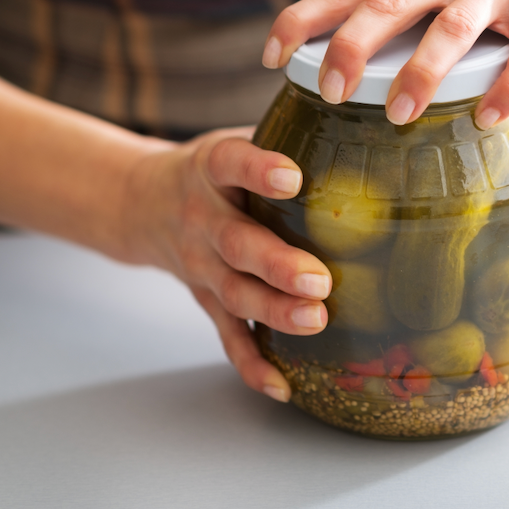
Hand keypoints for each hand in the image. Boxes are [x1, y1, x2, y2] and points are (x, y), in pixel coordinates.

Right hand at [124, 127, 331, 402]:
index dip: (259, 170)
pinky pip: (226, 336)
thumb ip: (283, 135)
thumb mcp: (231, 141)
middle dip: (277, 265)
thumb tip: (367, 123)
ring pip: (234, 294)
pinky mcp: (204, 299)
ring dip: (273, 312)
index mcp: (211, 170)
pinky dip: (251, 364)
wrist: (141, 203)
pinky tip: (282, 385)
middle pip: (237, 244)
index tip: (293, 178)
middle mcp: (202, 219)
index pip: (232, 164)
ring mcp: (201, 265)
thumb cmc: (212, 171)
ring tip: (316, 321)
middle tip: (320, 280)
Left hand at [262, 0, 508, 128]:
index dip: (303, 20)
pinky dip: (506, 90)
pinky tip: (487, 118)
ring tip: (399, 114)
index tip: (271, 57)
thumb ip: (391, 13)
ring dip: (421, 73)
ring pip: (450, 30)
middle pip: (388, 6)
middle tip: (330, 92)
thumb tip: (331, 65)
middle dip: (352, 49)